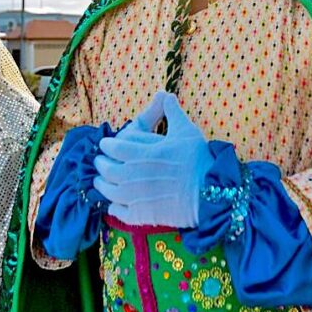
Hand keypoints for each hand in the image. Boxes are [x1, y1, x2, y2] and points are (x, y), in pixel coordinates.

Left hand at [94, 92, 211, 227]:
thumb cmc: (199, 160)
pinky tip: (114, 205)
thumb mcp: (187, 131)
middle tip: (100, 161)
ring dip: (102, 185)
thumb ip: (172, 112)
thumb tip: (166, 95)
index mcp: (143, 153)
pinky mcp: (141, 216)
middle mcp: (134, 175)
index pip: (114, 147)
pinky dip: (113, 208)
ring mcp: (136, 197)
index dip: (107, 145)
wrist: (211, 194)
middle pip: (107, 169)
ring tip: (101, 181)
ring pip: (108, 191)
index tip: (105, 144)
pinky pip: (119, 212)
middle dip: (101, 163)